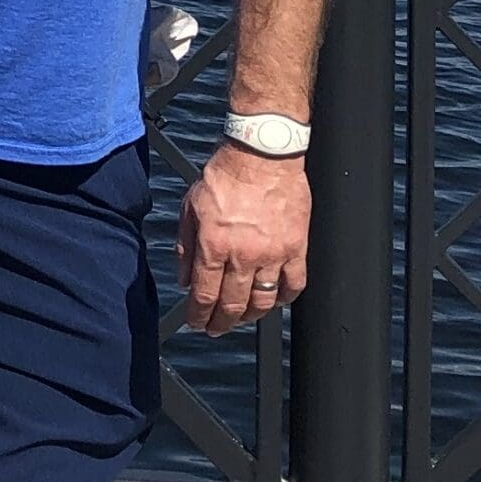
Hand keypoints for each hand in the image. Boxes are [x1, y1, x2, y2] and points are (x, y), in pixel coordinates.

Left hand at [177, 143, 309, 334]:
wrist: (261, 154)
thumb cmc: (225, 175)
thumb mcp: (190, 207)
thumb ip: (185, 246)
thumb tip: (184, 278)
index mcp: (214, 244)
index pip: (205, 294)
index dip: (199, 314)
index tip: (197, 322)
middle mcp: (244, 254)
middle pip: (233, 304)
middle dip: (221, 322)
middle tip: (216, 328)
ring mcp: (273, 254)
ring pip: (263, 301)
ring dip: (250, 315)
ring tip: (242, 317)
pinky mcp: (297, 248)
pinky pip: (294, 284)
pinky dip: (284, 298)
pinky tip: (275, 300)